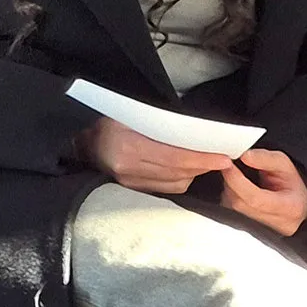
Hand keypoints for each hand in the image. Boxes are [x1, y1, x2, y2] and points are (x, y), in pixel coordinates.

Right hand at [82, 115, 230, 195]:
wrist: (83, 144)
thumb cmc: (108, 125)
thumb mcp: (130, 116)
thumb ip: (159, 126)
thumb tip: (194, 133)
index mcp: (128, 147)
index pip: (174, 157)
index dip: (201, 159)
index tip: (223, 158)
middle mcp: (129, 169)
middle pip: (178, 172)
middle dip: (203, 166)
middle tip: (223, 160)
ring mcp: (130, 183)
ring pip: (176, 183)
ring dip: (195, 174)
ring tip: (207, 163)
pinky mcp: (133, 190)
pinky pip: (167, 189)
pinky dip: (183, 180)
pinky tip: (189, 171)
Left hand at [218, 148, 306, 235]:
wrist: (297, 201)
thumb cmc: (290, 181)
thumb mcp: (284, 163)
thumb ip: (265, 158)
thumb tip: (244, 156)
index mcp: (291, 208)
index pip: (255, 198)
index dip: (237, 180)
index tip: (228, 165)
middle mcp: (279, 224)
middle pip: (240, 204)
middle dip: (231, 183)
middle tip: (232, 168)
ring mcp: (266, 231)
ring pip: (233, 209)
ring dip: (229, 190)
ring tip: (240, 180)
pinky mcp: (253, 231)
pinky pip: (231, 213)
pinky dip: (230, 198)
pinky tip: (238, 191)